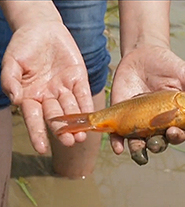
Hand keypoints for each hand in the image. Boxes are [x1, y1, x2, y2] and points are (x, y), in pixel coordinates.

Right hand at [1, 21, 92, 152]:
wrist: (42, 28)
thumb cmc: (23, 46)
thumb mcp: (11, 62)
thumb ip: (10, 81)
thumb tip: (15, 100)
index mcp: (31, 96)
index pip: (34, 118)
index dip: (38, 133)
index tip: (42, 148)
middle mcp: (49, 96)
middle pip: (56, 116)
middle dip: (62, 130)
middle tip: (69, 142)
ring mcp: (64, 88)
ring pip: (71, 108)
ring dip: (77, 122)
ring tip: (82, 136)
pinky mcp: (78, 79)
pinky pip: (83, 94)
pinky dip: (87, 105)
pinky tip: (91, 117)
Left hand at [110, 45, 184, 154]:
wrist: (142, 53)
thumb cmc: (167, 65)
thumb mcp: (184, 75)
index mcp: (173, 116)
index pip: (177, 133)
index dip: (177, 136)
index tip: (174, 131)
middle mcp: (155, 123)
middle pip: (157, 142)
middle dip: (157, 146)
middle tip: (156, 141)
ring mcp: (137, 120)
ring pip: (138, 143)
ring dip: (137, 150)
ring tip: (137, 149)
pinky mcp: (121, 115)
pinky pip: (118, 133)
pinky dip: (117, 142)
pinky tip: (117, 148)